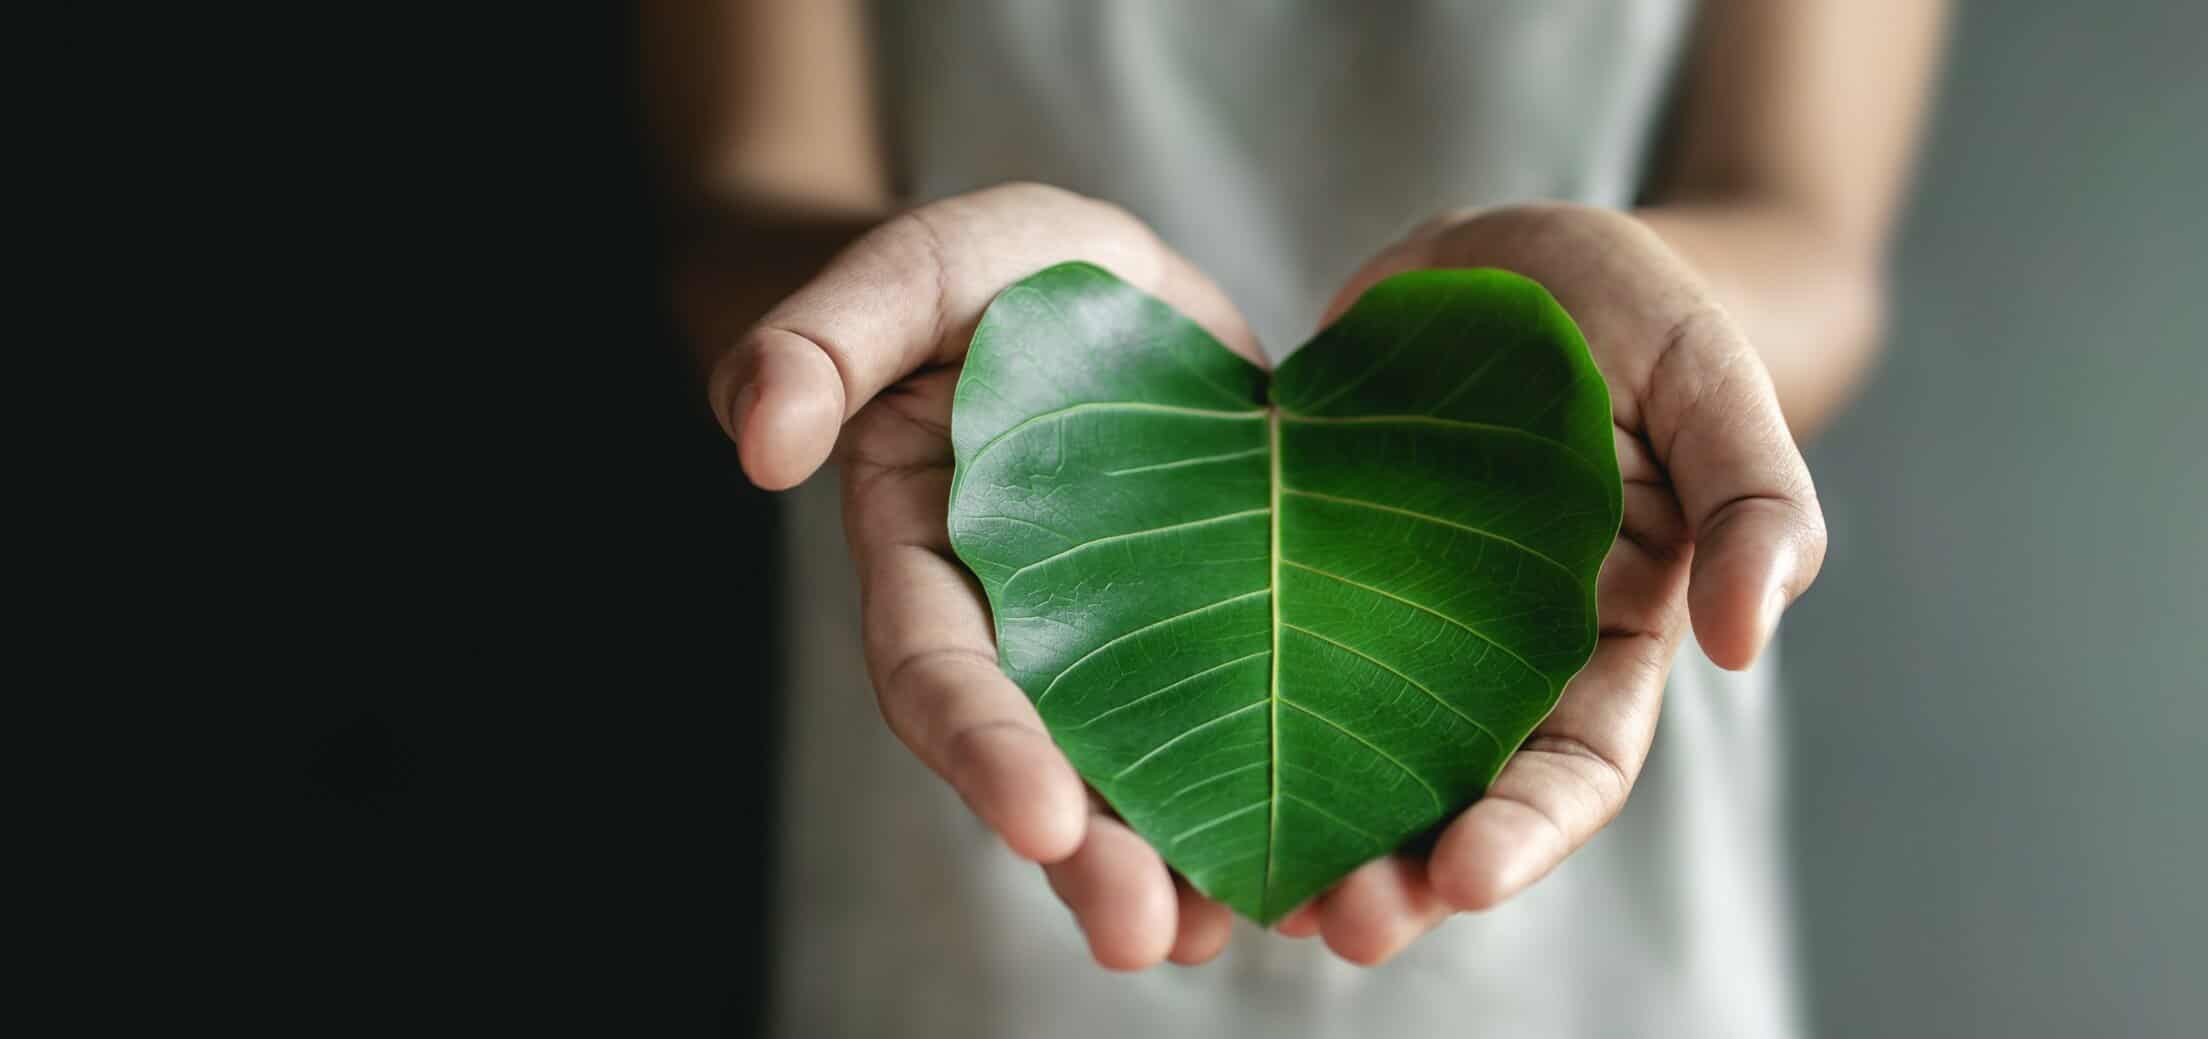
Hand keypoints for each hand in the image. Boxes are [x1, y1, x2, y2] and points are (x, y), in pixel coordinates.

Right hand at [709, 182, 1263, 969]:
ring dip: (1174, 868)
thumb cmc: (995, 272)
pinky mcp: (1211, 633)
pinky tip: (1312, 877)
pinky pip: (1230, 733)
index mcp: (927, 557)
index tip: (1041, 819)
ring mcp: (1116, 642)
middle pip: (1037, 762)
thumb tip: (753, 440)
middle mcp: (1018, 629)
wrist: (1102, 284)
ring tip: (1224, 934)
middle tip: (1144, 934)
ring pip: (1133, 778)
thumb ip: (829, 335)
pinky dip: (1260, 802)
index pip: (938, 668)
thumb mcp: (919, 265)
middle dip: (1087, 856)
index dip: (983, 744)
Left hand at [1268, 204, 1827, 963]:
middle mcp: (1492, 656)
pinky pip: (1256, 655)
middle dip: (1401, 875)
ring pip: (1346, 755)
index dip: (1526, 831)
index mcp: (1604, 636)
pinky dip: (1222, 723)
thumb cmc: (1636, 310)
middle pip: (1451, 798)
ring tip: (1250, 896)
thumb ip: (1754, 497)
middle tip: (1339, 924)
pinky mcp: (1298, 569)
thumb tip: (1756, 638)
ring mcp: (1389, 620)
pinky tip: (1166, 778)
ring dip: (1306, 832)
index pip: (1576, 767)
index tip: (1464, 878)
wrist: (1505, 250)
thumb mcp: (1711, 381)